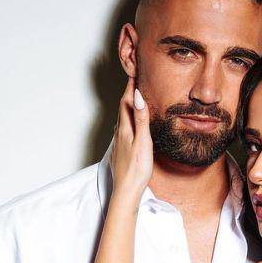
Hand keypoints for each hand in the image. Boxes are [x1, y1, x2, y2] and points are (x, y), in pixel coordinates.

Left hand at [110, 76, 152, 205]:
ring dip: (127, 106)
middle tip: (134, 78)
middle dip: (127, 92)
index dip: (130, 85)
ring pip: (121, 118)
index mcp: (125, 129)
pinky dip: (127, 119)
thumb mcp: (143, 142)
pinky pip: (123, 128)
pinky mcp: (120, 151)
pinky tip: (130, 124)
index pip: (126, 101)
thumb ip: (141, 119)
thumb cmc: (137, 170)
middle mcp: (119, 133)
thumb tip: (137, 96)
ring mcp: (118, 142)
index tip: (134, 70)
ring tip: (133, 97)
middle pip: (122, 107)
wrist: (126, 192)